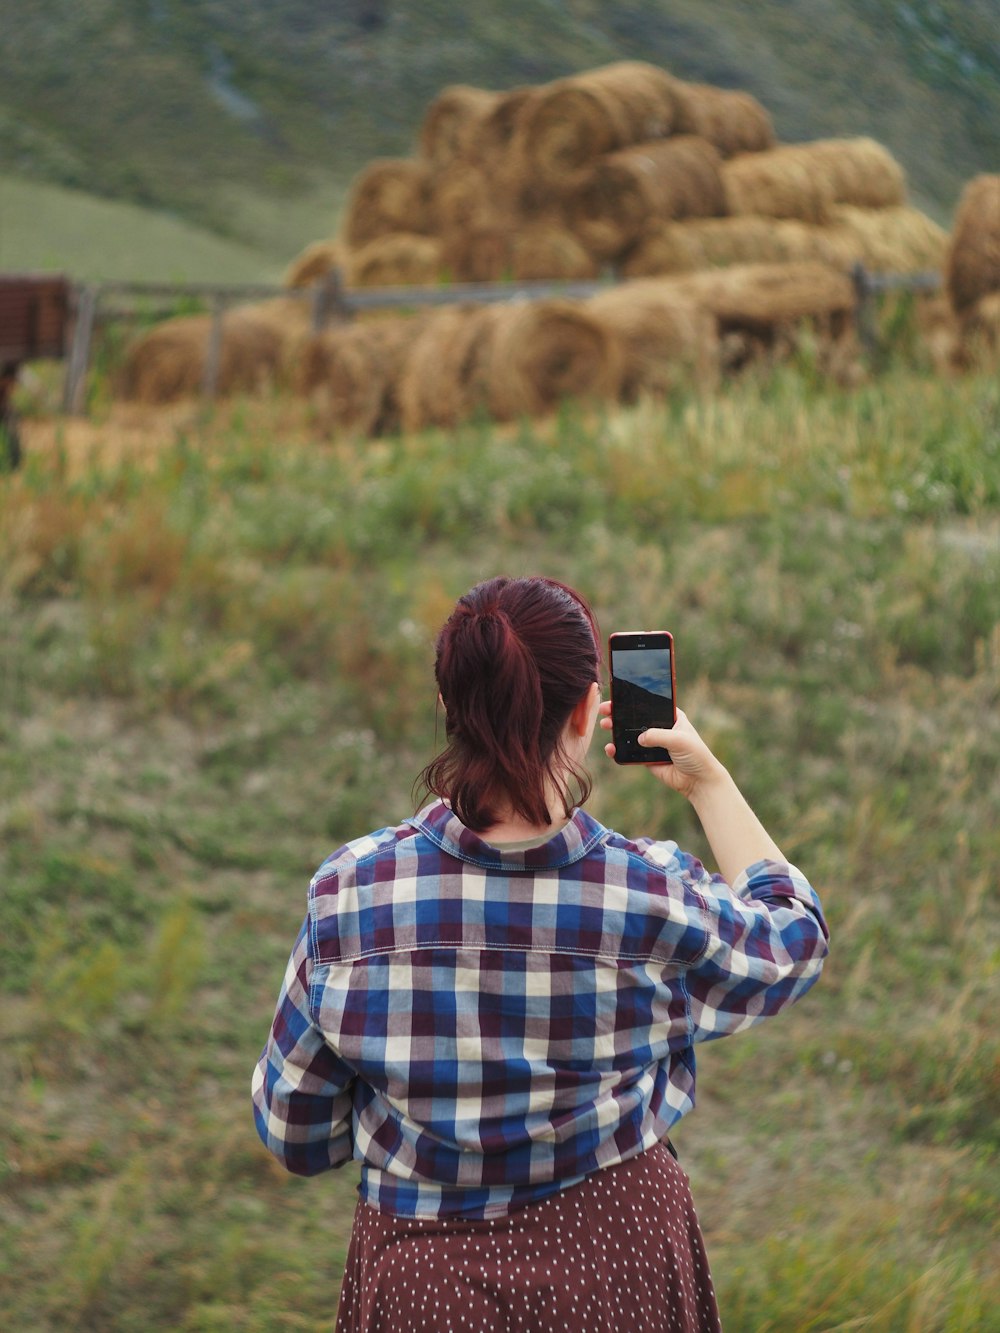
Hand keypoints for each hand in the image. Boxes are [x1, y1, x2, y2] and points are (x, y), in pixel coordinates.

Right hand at [599, 703, 726, 801]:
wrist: (698, 781)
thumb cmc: (696, 755)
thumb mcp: (679, 740)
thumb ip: (658, 736)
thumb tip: (639, 738)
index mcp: (671, 716)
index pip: (649, 704)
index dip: (632, 700)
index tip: (617, 698)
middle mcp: (660, 728)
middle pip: (635, 718)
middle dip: (619, 713)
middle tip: (605, 711)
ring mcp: (652, 743)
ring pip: (630, 734)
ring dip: (616, 730)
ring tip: (605, 725)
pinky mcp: (647, 758)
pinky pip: (629, 752)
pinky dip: (618, 750)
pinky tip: (611, 748)